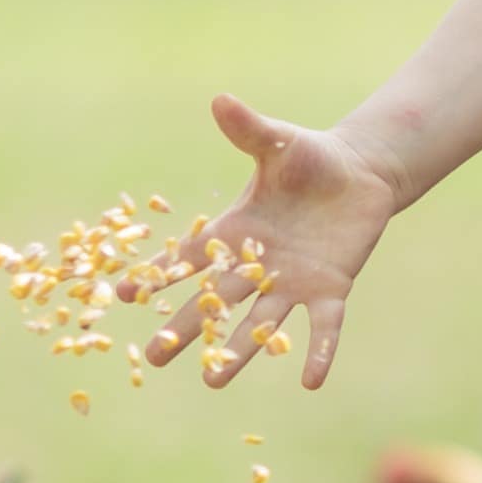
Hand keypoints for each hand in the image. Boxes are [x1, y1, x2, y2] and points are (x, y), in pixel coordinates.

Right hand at [139, 92, 398, 390]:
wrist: (359, 174)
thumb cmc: (310, 157)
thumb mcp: (278, 143)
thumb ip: (249, 130)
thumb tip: (220, 100)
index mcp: (235, 232)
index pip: (189, 257)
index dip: (159, 274)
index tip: (123, 292)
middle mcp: (257, 266)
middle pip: (215, 303)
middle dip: (185, 329)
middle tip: (154, 358)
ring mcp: (292, 283)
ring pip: (259, 323)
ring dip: (238, 352)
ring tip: (213, 382)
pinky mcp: (329, 289)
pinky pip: (323, 327)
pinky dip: (319, 352)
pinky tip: (311, 381)